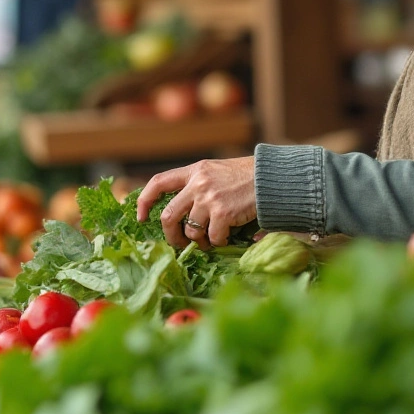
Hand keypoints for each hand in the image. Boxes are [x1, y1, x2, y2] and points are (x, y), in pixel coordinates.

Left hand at [137, 157, 256, 248]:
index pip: (158, 182)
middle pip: (168, 215)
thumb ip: (198, 184)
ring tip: (210, 239)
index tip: (141, 217)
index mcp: (194, 170)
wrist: (272, 178)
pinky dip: (218, 242)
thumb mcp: (217, 171)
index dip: (144, 201)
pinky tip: (227, 236)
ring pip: (191, 231)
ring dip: (199, 241)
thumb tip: (182, 212)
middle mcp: (198, 183)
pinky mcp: (223, 212)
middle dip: (171, 235)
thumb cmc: (248, 177)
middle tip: (179, 242)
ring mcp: (209, 198)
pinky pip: (212, 237)